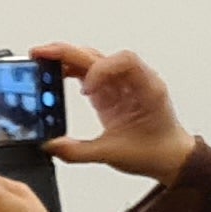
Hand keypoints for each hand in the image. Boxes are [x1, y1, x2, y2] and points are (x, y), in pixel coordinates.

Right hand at [33, 42, 197, 181]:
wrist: (170, 158)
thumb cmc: (156, 151)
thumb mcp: (114, 154)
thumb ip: (78, 151)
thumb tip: (50, 145)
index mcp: (146, 89)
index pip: (123, 61)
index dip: (101, 70)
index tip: (85, 90)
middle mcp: (134, 81)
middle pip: (100, 55)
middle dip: (69, 53)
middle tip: (40, 55)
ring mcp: (121, 85)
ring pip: (93, 60)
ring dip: (67, 59)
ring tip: (42, 63)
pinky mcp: (110, 93)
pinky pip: (89, 74)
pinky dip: (71, 72)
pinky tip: (55, 77)